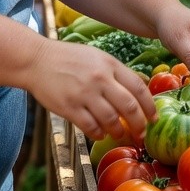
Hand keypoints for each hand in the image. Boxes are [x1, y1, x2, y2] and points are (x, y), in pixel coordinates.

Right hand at [31, 40, 156, 141]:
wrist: (36, 60)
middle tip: (141, 134)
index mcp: (109, 64)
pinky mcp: (69, 107)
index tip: (153, 118)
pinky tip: (100, 133)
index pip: (138, 88)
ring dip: (118, 131)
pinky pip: (91, 127)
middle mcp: (99, 79)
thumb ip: (117, 72)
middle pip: (129, 107)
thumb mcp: (97, 57)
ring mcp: (84, 94)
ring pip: (111, 120)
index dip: (150, 106)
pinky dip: (99, 133)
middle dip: (139, 125)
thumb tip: (140, 87)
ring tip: (119, 134)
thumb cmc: (68, 58)